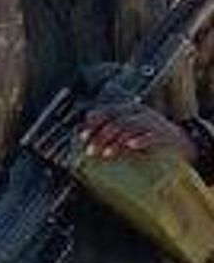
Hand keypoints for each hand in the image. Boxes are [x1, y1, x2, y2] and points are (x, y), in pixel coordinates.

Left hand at [81, 101, 195, 161]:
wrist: (180, 142)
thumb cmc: (148, 136)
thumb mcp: (126, 132)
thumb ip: (108, 133)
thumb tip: (84, 138)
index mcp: (128, 110)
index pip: (106, 111)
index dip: (93, 124)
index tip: (82, 137)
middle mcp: (140, 113)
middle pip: (116, 120)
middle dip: (100, 136)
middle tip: (91, 150)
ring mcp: (153, 122)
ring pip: (131, 127)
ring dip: (116, 141)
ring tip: (106, 153)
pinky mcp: (165, 134)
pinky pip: (152, 135)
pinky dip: (140, 140)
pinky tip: (130, 146)